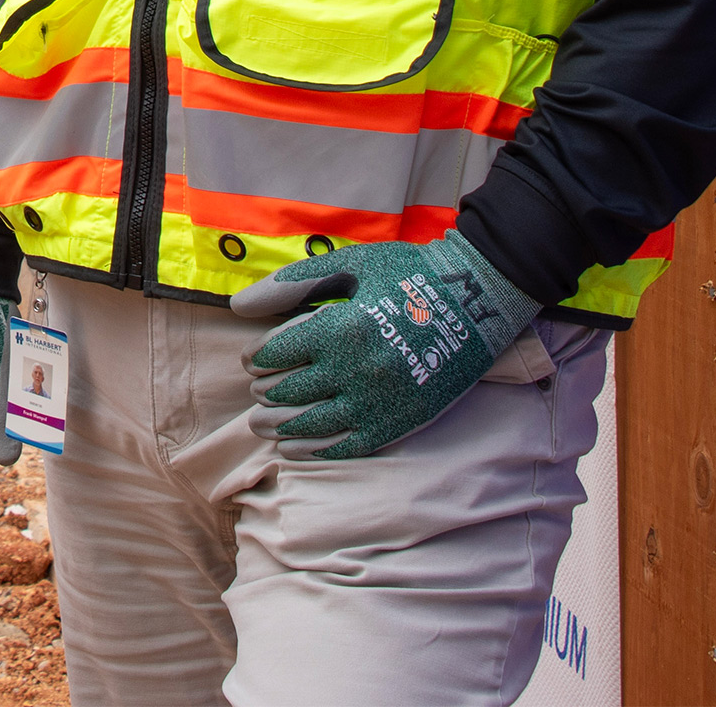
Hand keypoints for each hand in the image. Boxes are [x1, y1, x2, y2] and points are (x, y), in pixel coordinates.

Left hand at [226, 229, 539, 457]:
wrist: (477, 300)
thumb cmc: (408, 274)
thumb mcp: (350, 265)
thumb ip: (292, 284)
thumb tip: (238, 306)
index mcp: (340, 327)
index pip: (275, 355)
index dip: (255, 359)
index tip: (251, 361)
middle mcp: (356, 369)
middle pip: (288, 392)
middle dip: (265, 393)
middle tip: (259, 391)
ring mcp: (378, 401)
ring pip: (311, 425)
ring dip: (279, 426)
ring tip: (263, 424)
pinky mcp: (400, 422)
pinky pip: (346, 446)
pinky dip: (314, 450)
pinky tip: (294, 449)